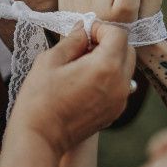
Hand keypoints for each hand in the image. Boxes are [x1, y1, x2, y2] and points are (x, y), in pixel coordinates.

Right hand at [11, 22, 135, 154]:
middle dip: (108, 42)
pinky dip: (109, 77)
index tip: (84, 33)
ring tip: (83, 65)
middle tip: (83, 47)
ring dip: (110, 60)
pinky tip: (85, 82)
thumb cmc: (39, 98)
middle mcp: (120, 84)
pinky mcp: (115, 113)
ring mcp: (120, 101)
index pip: (118, 34)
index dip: (101, 28)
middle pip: (127, 50)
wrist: (39, 138)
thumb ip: (72, 40)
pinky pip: (120, 86)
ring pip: (126, 69)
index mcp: (105, 67)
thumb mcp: (50, 60)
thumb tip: (83, 28)